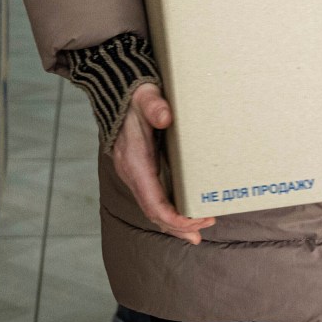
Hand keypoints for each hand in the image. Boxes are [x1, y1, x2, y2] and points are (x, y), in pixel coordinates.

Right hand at [111, 83, 215, 244]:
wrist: (117, 90)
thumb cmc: (135, 95)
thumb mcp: (145, 96)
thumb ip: (154, 105)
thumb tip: (165, 117)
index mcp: (134, 162)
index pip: (153, 203)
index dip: (175, 218)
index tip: (198, 221)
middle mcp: (131, 173)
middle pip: (153, 212)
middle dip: (179, 226)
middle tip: (204, 229)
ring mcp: (134, 173)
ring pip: (152, 208)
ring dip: (174, 223)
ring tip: (197, 231)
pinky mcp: (140, 170)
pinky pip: (153, 198)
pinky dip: (169, 210)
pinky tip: (184, 214)